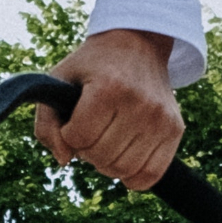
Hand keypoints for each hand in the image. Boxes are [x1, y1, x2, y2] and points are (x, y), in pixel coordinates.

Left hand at [33, 29, 182, 188]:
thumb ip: (46, 123)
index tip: (73, 118)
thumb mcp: (59, 80)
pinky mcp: (175, 130)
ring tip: (106, 140)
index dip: (68, 133)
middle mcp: (139, 103)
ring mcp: (160, 118)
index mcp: (108, 87)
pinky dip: (132, 177)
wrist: (139, 44)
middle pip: (100, 157)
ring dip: (106, 163)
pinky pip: (151, 175)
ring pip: (123, 169)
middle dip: (86, 150)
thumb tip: (64, 161)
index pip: (78, 138)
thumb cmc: (92, 66)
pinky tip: (124, 158)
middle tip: (91, 130)